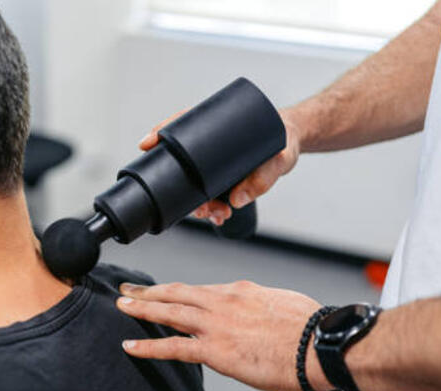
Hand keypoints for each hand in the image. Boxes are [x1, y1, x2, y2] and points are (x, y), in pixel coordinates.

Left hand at [116, 281, 334, 390]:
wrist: (323, 346)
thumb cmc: (313, 329)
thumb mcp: (284, 304)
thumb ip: (262, 306)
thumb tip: (259, 314)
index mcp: (241, 291)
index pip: (202, 291)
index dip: (179, 292)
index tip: (166, 293)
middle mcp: (223, 302)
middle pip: (177, 293)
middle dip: (150, 292)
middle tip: (128, 290)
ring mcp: (216, 325)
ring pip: (169, 312)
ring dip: (142, 309)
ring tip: (122, 306)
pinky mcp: (215, 351)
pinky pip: (173, 347)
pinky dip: (148, 346)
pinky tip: (131, 347)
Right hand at [138, 108, 303, 225]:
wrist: (292, 143)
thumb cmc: (284, 139)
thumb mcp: (280, 155)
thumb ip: (264, 176)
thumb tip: (237, 199)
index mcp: (216, 126)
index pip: (180, 124)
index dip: (160, 134)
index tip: (148, 143)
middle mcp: (210, 144)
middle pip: (181, 162)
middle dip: (181, 189)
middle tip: (200, 207)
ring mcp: (214, 162)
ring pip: (194, 184)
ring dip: (199, 204)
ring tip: (218, 214)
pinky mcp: (223, 177)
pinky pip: (210, 194)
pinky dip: (212, 209)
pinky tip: (220, 216)